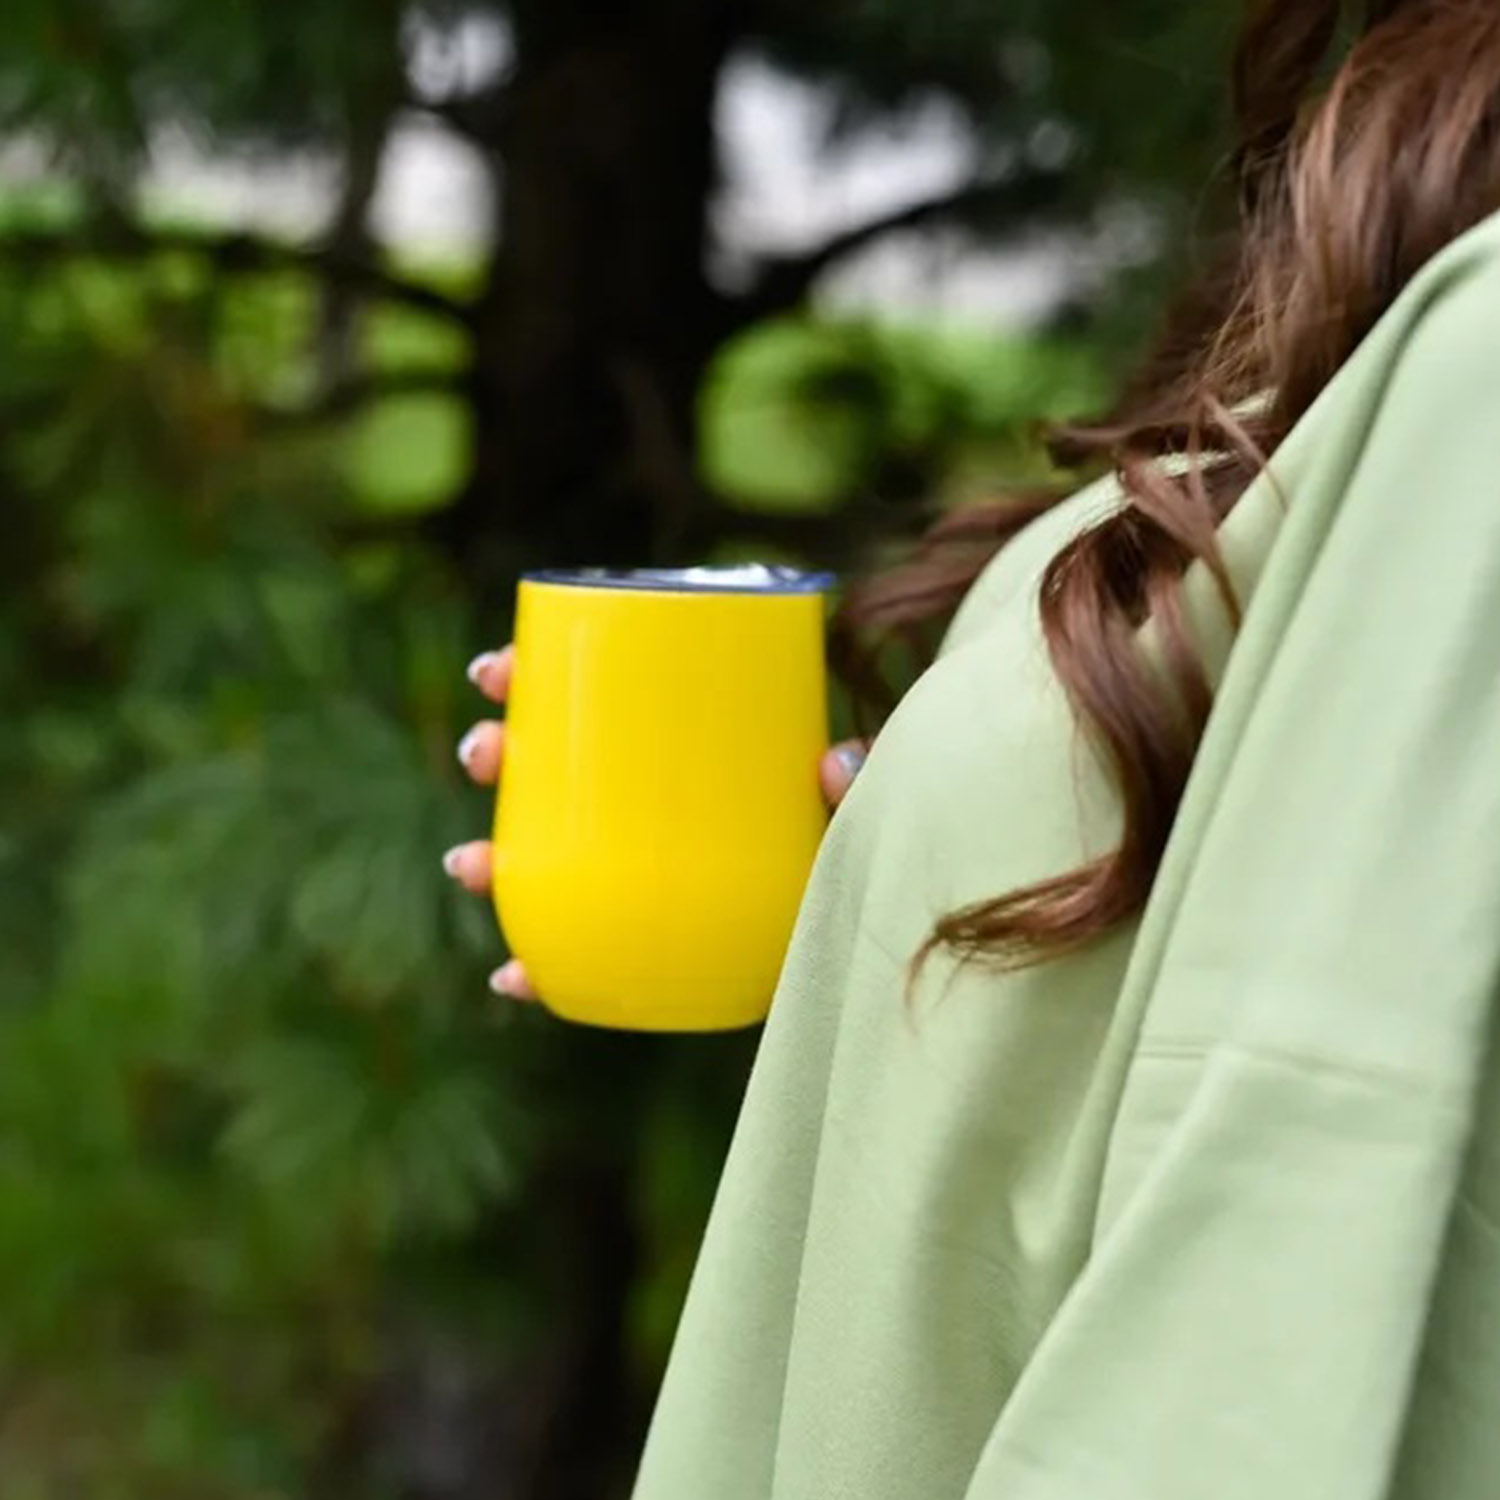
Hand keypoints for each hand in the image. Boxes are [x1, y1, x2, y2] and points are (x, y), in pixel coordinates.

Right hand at [442, 645, 867, 999]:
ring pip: (542, 861)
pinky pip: (574, 957)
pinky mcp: (645, 950)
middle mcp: (645, 813)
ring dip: (489, 860)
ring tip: (467, 864)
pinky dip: (538, 969)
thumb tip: (833, 763)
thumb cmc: (858, 844)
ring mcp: (638, 880)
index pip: (595, 702)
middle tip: (484, 754)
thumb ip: (857, 782)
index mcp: (676, 756)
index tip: (494, 671)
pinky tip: (513, 977)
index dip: (532, 680)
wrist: (875, 932)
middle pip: (552, 774)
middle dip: (498, 758)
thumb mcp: (856, 803)